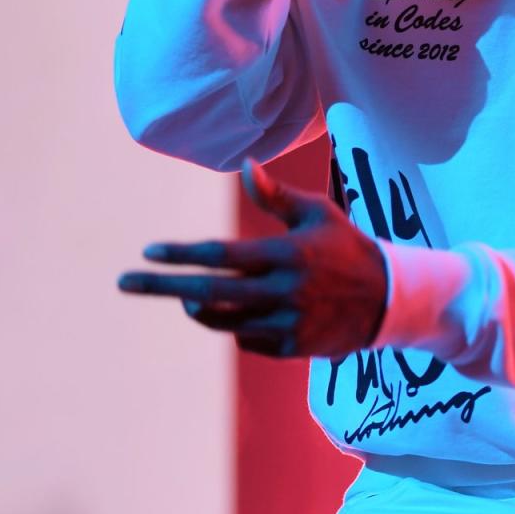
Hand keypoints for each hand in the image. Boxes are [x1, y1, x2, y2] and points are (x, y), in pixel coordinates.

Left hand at [117, 159, 387, 357]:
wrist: (390, 300)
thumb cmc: (348, 247)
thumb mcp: (316, 214)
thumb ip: (275, 196)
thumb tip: (246, 165)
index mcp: (286, 254)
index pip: (221, 255)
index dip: (181, 253)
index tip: (149, 251)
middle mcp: (282, 291)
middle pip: (208, 292)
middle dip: (161, 286)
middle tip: (124, 282)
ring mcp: (285, 323)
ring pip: (221, 320)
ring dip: (197, 307)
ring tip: (186, 295)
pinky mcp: (291, 347)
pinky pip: (245, 338)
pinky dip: (235, 324)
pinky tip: (244, 310)